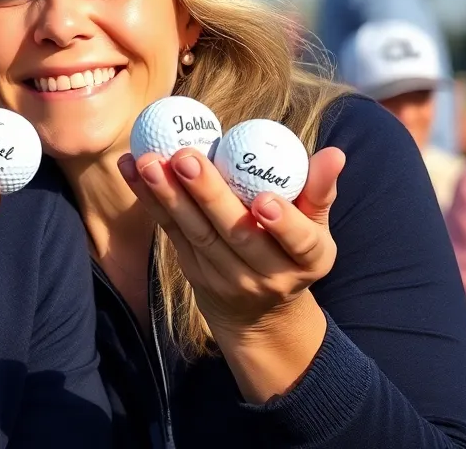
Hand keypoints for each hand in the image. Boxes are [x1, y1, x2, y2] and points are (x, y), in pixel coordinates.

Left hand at [118, 145, 345, 335]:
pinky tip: (131, 168)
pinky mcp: (191, 268)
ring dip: (167, 195)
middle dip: (208, 195)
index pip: (298, 241)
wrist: (258, 313)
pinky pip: (170, 230)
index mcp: (307, 259)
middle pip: (235, 234)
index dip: (283, 223)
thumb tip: (334, 153)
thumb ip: (320, 190)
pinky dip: (149, 199)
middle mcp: (266, 274)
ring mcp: (224, 275)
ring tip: (148, 161)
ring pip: (194, 233)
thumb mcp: (315, 228)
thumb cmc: (291, 250)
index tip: (264, 200)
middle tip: (185, 157)